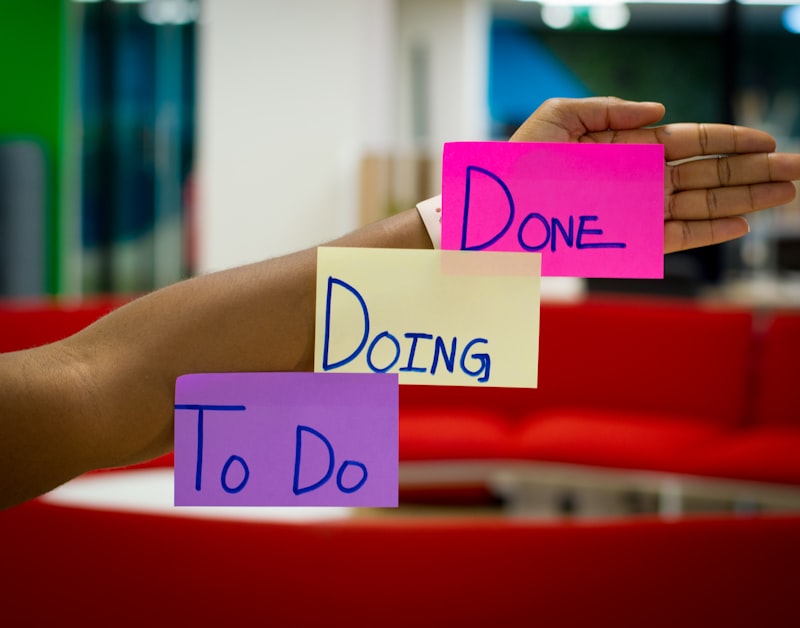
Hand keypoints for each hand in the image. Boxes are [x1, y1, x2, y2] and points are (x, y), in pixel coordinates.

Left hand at [510, 96, 799, 252]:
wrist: (496, 210)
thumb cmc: (521, 161)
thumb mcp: (559, 118)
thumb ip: (608, 109)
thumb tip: (659, 110)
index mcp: (629, 146)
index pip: (691, 141)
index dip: (731, 140)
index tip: (768, 140)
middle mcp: (640, 178)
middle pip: (709, 174)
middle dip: (755, 172)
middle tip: (798, 171)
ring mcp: (637, 209)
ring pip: (702, 205)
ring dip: (745, 201)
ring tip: (786, 195)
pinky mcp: (627, 239)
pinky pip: (676, 236)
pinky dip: (709, 232)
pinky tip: (741, 225)